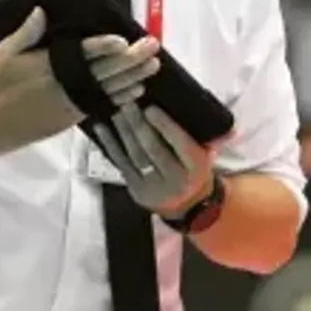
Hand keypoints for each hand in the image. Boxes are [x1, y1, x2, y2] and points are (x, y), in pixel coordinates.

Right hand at [0, 8, 160, 142]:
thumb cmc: (0, 85)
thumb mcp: (7, 53)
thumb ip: (27, 31)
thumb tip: (42, 9)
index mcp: (52, 64)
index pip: (84, 52)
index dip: (105, 46)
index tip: (123, 40)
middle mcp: (68, 83)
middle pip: (106, 69)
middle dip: (132, 58)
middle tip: (152, 46)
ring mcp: (74, 102)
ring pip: (111, 87)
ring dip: (134, 76)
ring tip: (153, 66)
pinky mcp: (76, 116)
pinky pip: (105, 104)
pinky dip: (122, 97)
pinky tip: (137, 89)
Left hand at [93, 104, 216, 216]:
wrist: (188, 205)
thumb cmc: (195, 169)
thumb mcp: (206, 154)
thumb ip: (205, 135)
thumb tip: (208, 113)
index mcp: (196, 168)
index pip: (180, 144)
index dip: (164, 126)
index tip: (150, 108)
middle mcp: (176, 180)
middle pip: (154, 149)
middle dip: (139, 126)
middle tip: (128, 105)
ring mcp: (154, 187)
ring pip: (135, 156)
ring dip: (123, 132)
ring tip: (117, 113)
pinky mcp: (136, 190)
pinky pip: (121, 165)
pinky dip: (110, 145)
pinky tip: (101, 129)